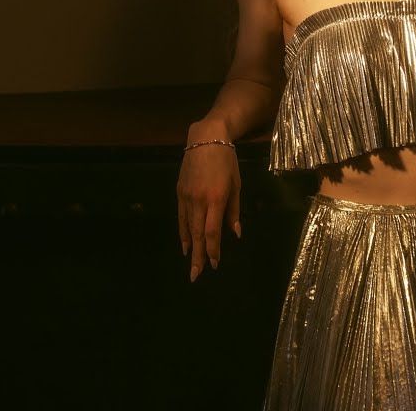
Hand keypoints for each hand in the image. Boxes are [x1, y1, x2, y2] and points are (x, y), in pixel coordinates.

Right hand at [176, 135, 241, 282]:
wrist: (205, 139)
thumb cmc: (227, 161)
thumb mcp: (236, 185)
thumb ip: (233, 211)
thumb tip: (234, 233)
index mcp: (215, 198)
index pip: (213, 231)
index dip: (214, 249)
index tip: (215, 264)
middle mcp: (198, 200)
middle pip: (198, 233)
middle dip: (198, 256)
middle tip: (196, 276)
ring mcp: (186, 196)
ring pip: (187, 227)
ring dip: (190, 247)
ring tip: (191, 264)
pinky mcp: (179, 192)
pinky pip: (181, 217)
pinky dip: (182, 232)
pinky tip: (185, 244)